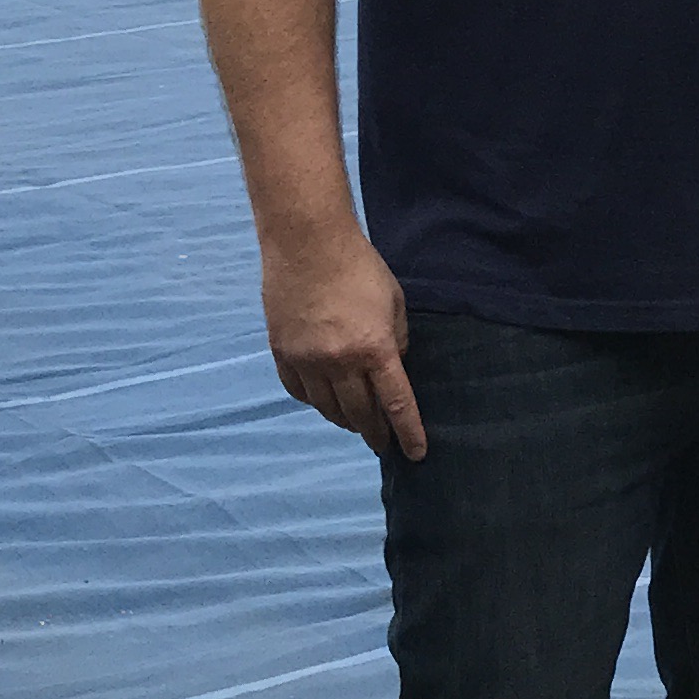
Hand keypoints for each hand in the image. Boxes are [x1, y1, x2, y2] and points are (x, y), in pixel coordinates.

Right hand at [262, 225, 425, 457]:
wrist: (307, 244)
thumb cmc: (360, 267)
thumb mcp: (395, 303)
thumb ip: (397, 341)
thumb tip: (394, 369)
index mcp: (374, 349)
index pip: (396, 404)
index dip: (408, 432)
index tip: (416, 454)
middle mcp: (339, 363)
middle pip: (360, 414)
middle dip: (376, 432)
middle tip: (383, 443)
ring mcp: (306, 361)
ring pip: (327, 408)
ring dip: (345, 420)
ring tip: (356, 424)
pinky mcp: (281, 354)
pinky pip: (299, 392)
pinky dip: (315, 402)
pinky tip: (324, 402)